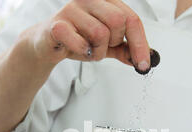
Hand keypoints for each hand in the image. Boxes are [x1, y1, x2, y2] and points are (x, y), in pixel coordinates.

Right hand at [28, 0, 150, 69]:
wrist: (47, 44)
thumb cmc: (77, 39)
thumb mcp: (106, 45)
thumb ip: (125, 49)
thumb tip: (143, 60)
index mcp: (106, 0)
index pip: (132, 19)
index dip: (140, 44)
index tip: (144, 64)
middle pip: (119, 21)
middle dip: (114, 43)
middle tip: (102, 48)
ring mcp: (72, 9)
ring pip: (101, 34)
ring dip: (97, 51)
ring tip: (88, 49)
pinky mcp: (58, 24)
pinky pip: (81, 43)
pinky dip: (83, 52)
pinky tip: (77, 49)